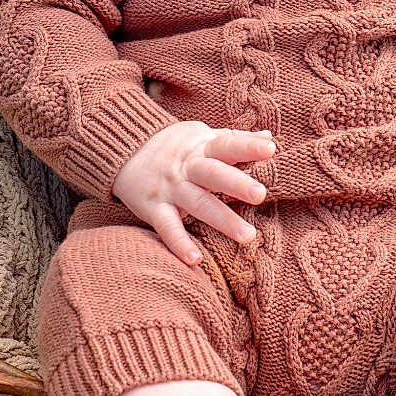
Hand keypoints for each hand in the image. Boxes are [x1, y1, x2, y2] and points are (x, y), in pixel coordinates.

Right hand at [111, 121, 275, 265]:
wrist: (125, 151)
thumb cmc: (174, 145)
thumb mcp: (202, 135)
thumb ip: (235, 138)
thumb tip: (269, 137)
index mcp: (201, 147)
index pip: (226, 144)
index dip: (247, 146)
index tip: (269, 149)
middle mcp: (186, 167)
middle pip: (213, 173)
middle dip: (236, 183)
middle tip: (260, 194)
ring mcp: (170, 189)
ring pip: (197, 203)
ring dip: (222, 220)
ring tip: (248, 236)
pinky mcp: (153, 208)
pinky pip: (167, 227)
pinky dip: (179, 243)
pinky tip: (195, 260)